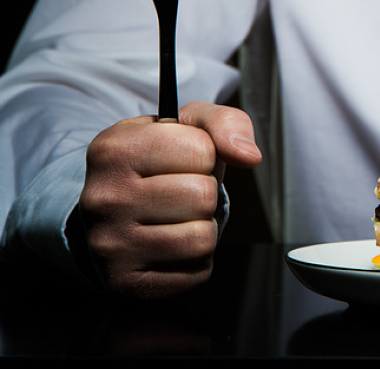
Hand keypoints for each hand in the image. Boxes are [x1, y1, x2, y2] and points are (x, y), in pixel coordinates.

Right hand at [78, 101, 261, 297]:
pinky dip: (195, 260)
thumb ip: (226, 124)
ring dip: (202, 227)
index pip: (201, 149)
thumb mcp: (188, 127)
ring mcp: (109, 245)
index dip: (204, 155)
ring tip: (175, 219)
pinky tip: (169, 246)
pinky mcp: (125, 283)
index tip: (180, 160)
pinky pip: (196, 272)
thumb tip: (249, 155)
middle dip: (204, 193)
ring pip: (201, 237)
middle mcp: (103, 198)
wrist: (114, 215)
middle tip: (178, 193)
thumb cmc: (159, 166)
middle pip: (202, 195)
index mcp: (114, 148)